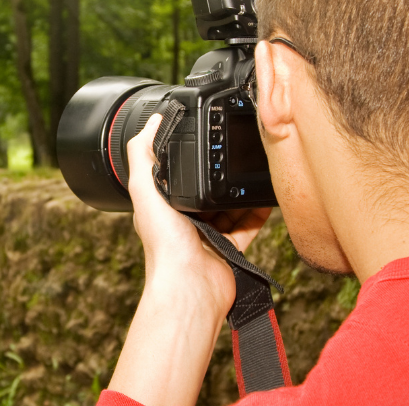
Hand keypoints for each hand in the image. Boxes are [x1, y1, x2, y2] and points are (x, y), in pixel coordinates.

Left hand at [125, 113, 271, 317]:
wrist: (192, 286)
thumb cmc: (165, 246)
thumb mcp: (145, 189)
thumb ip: (143, 154)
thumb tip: (151, 122)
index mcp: (161, 205)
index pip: (173, 174)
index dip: (186, 156)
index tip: (203, 136)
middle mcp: (183, 219)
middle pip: (203, 188)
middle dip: (218, 172)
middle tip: (235, 150)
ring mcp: (207, 234)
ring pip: (228, 205)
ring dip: (240, 190)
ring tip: (254, 168)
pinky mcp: (229, 248)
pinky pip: (247, 225)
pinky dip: (257, 212)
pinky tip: (265, 197)